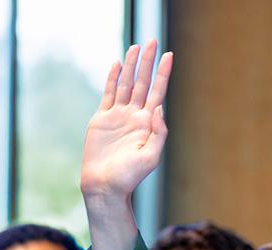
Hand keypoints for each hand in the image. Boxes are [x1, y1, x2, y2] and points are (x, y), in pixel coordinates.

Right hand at [81, 40, 172, 200]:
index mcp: (148, 124)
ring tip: (136, 47)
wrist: (105, 185)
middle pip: (143, 83)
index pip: (158, 92)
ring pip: (126, 84)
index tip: (169, 56)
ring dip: (131, 66)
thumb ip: (159, 133)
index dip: (163, 74)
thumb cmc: (129, 176)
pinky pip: (109, 94)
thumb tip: (160, 107)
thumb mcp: (151, 157)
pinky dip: (113, 79)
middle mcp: (134, 116)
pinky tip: (118, 65)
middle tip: (153, 41)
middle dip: (148, 62)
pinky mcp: (102, 119)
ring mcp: (118, 116)